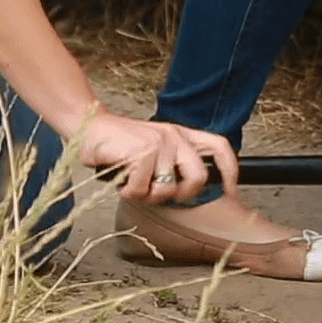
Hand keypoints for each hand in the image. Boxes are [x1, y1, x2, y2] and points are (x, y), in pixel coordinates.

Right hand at [72, 109, 239, 205]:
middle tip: (158, 194)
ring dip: (145, 194)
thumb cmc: (119, 145)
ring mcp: (160, 142)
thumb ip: (170, 164)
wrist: (90, 127)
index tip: (231, 190)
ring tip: (131, 182)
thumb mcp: (152, 149)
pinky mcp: (143, 151)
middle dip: (181, 194)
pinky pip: (142, 188)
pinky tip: (121, 180)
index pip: (219, 147)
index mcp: (181, 135)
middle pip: (198, 177)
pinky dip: (128, 191)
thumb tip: (184, 192)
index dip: (230, 170)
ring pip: (165, 189)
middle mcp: (175, 136)